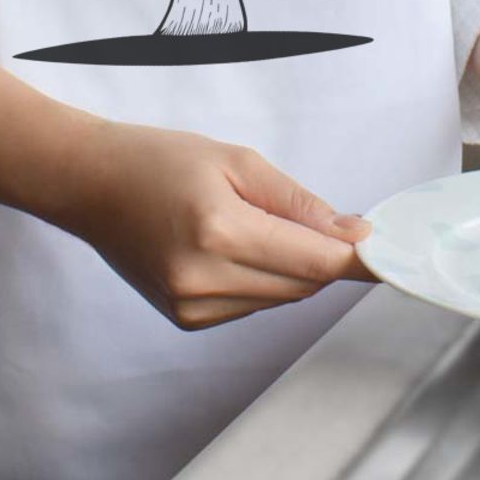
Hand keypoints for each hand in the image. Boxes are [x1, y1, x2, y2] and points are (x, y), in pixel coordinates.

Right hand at [61, 120, 375, 330]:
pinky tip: (236, 244)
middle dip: (326, 255)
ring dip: (292, 266)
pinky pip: (253, 303)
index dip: (358, 257)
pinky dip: (263, 277)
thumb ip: (297, 201)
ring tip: (258, 221)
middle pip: (303, 284)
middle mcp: (204, 280)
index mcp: (218, 231)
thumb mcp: (235, 160)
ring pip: (282, 297)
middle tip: (331, 221)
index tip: (389, 250)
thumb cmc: (158, 159)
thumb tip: (351, 234)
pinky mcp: (187, 320)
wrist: (89, 184)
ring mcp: (192, 307)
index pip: (313, 260)